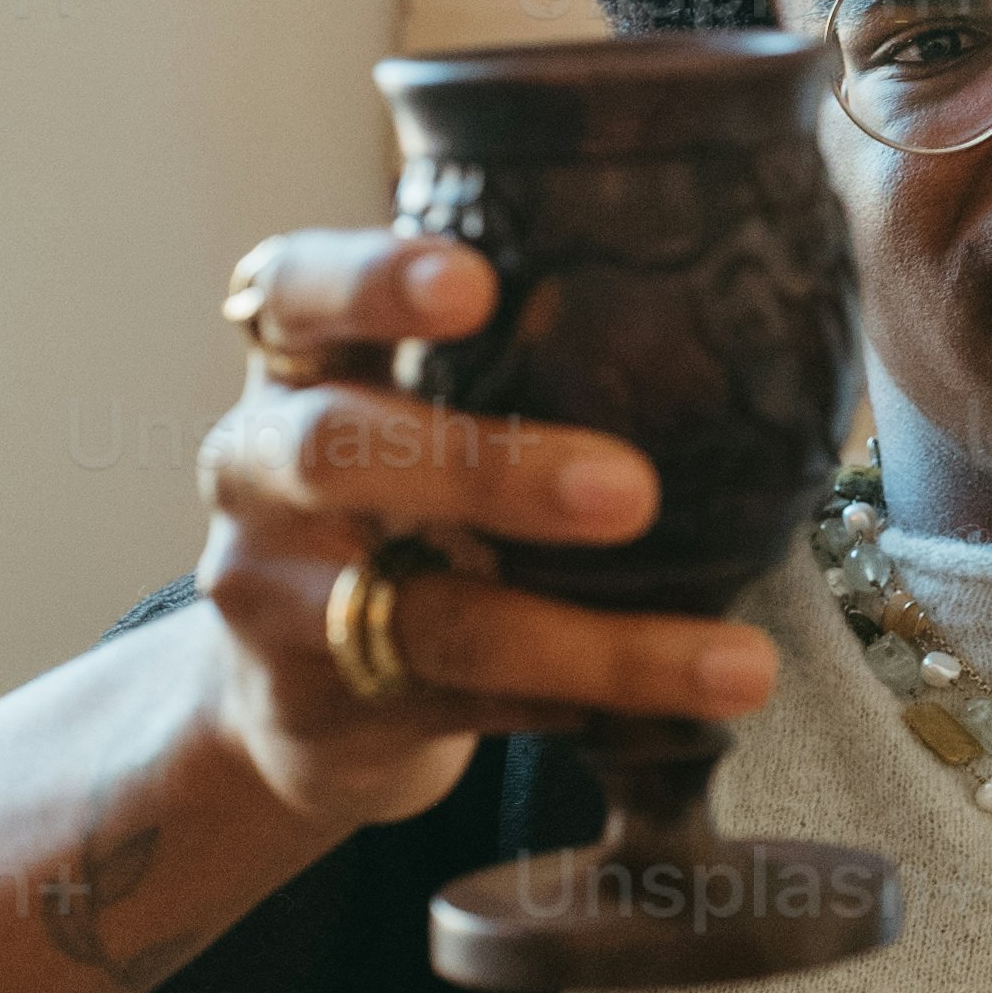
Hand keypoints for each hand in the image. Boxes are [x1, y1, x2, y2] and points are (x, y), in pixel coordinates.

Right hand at [190, 229, 778, 854]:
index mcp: (292, 363)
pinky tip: (682, 710)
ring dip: (587, 643)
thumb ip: (506, 357)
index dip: (372, 281)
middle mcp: (258, 469)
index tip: (476, 284)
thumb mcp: (410, 409)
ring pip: (428, 620)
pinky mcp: (321, 711)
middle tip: (633, 490)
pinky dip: (580, 708)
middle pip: (337, 452)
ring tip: (729, 663)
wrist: (284, 693)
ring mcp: (274, 600)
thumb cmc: (395, 504)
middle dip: (486, 468)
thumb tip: (734, 300)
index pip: (295, 290)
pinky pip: (466, 710)